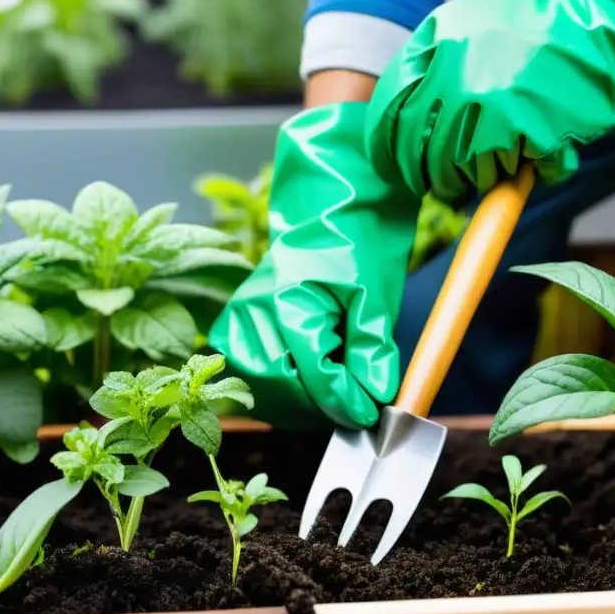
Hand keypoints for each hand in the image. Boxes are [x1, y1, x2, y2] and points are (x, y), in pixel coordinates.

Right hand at [208, 103, 418, 429]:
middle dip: (320, 408)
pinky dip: (276, 388)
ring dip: (296, 403)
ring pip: (259, 387)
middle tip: (357, 410)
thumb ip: (372, 346)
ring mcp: (241, 316)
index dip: (347, 405)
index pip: (316, 378)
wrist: (334, 195)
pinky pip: (248, 371)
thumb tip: (376, 394)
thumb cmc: (358, 234)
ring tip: (335, 399)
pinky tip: (306, 387)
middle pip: (281, 389)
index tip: (372, 417)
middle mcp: (255, 313)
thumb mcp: (375, 291)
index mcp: (290, 303)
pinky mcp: (238, 319)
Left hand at [365, 0, 614, 202]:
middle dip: (433, 177)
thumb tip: (401, 125)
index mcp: (435, 45)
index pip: (388, 116)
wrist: (606, 23)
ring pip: (462, 173)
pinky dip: (523, 173)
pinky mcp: (524, 132)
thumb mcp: (471, 22)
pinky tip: (540, 149)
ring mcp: (489, 107)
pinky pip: (506, 176)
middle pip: (421, 155)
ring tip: (509, 151)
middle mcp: (454, 77)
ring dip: (480, 176)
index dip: (388, 152)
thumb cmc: (539, 28)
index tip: (395, 169)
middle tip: (447, 183)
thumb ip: (432, 63)